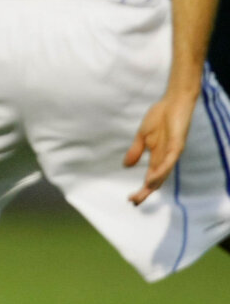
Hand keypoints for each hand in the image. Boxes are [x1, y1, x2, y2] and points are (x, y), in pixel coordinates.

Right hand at [123, 90, 197, 205]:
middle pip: (156, 180)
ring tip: (142, 193)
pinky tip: (152, 178)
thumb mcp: (142, 136)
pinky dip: (161, 171)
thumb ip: (135, 150)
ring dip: (152, 185)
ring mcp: (172, 152)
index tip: (130, 199)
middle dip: (145, 192)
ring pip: (163, 174)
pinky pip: (169, 161)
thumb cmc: (160, 116)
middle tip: (134, 202)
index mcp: (157, 156)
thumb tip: (126, 165)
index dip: (141, 189)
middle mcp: (165, 158)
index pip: (150, 177)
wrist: (174, 102)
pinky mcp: (177, 145)